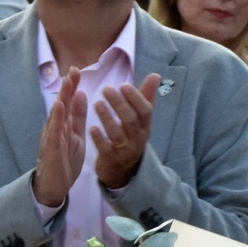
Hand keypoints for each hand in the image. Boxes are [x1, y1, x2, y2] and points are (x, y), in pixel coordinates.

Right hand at [32, 66, 86, 209]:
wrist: (54, 186)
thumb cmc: (65, 160)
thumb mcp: (76, 135)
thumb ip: (78, 117)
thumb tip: (82, 95)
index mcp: (64, 125)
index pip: (68, 102)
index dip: (72, 87)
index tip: (78, 70)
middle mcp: (55, 128)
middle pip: (62, 104)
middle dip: (67, 87)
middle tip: (73, 69)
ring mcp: (52, 138)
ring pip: (57, 115)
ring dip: (62, 98)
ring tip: (67, 83)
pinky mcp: (51, 149)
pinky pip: (54, 131)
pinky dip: (56, 118)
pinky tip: (59, 106)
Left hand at [92, 73, 160, 191]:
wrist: (123, 171)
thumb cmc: (131, 137)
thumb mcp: (141, 120)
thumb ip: (145, 97)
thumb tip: (156, 75)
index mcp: (146, 127)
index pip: (145, 111)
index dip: (135, 98)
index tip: (123, 85)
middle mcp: (138, 139)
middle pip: (131, 121)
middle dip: (119, 104)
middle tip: (106, 89)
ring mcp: (125, 151)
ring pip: (118, 134)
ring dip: (107, 118)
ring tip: (97, 104)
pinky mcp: (111, 160)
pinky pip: (106, 149)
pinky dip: (99, 138)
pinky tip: (91, 127)